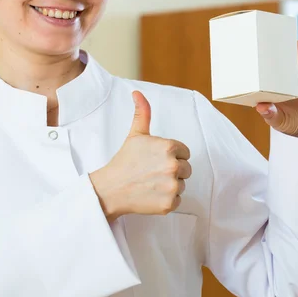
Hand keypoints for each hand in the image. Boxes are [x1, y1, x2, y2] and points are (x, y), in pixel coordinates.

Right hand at [89, 91, 191, 221]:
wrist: (111, 189)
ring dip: (170, 185)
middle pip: (186, 169)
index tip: (156, 160)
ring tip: (151, 183)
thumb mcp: (135, 135)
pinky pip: (177, 201)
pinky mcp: (169, 203)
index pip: (185, 153)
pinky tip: (152, 194)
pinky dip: (166, 200)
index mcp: (168, 147)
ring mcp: (172, 186)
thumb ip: (142, 113)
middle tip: (152, 172)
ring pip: (183, 185)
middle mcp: (173, 166)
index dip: (171, 156)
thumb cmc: (124, 161)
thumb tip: (137, 93)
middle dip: (172, 171)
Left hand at [255, 41, 297, 141]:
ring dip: (281, 43)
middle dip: (263, 46)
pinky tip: (295, 42)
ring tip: (275, 33)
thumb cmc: (290, 125)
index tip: (242, 50)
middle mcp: (277, 77)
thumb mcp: (278, 121)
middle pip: (269, 57)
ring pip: (285, 54)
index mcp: (265, 86)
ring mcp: (292, 73)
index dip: (249, 60)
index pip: (255, 70)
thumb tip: (261, 107)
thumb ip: (270, 114)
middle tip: (256, 34)